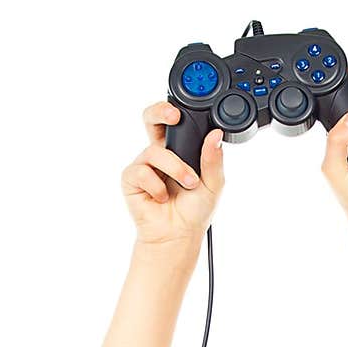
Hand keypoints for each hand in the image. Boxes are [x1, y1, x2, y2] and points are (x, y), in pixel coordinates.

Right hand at [121, 102, 224, 248]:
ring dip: (175, 168)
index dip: (174, 111)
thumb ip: (213, 159)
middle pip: (150, 119)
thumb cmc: (194, 212)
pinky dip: (156, 186)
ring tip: (187, 184)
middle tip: (173, 116)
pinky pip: (142, 172)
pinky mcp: (131, 180)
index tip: (181, 112)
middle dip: (159, 111)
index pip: (173, 123)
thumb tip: (216, 135)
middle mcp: (159, 154)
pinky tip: (162, 198)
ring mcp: (143, 166)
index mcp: (178, 150)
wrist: (178, 236)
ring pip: (155, 152)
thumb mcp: (214, 184)